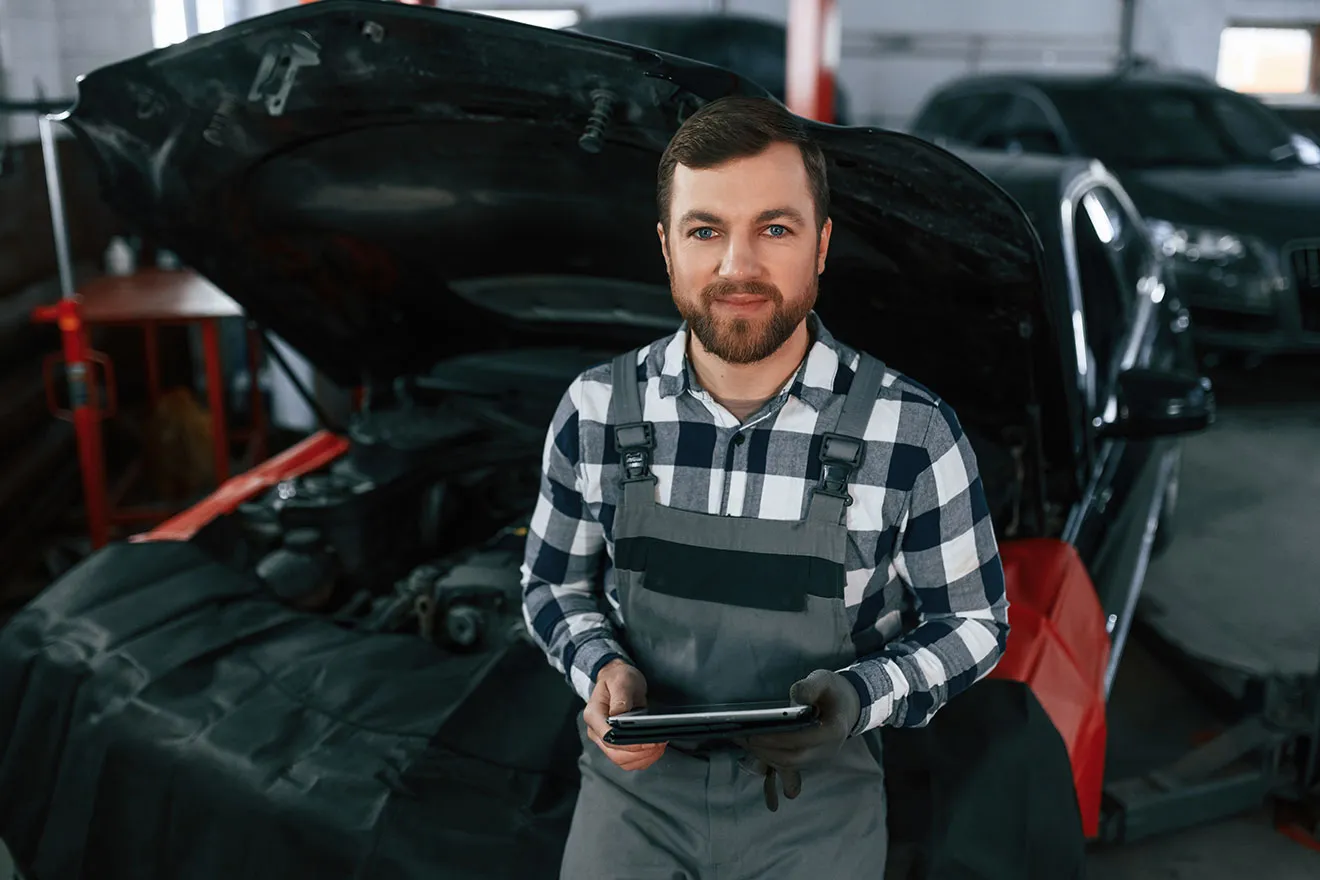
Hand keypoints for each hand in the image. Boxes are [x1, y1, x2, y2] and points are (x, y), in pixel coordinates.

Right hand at [583, 659, 666, 770]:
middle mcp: (596, 731)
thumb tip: (620, 714)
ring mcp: (605, 740)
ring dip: (643, 758)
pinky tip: (654, 750)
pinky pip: (628, 760)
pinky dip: (642, 759)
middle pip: (615, 754)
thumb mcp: (621, 680)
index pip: (608, 738)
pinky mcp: (616, 744)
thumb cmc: (618, 678)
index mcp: (593, 715)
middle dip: (640, 753)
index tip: (648, 741)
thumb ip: (620, 698)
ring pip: (622, 761)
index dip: (629, 744)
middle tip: (658, 743)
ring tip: (659, 746)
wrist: (618, 679)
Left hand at [735, 669, 862, 809]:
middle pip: (792, 759)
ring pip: (789, 765)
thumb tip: (796, 696)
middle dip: (765, 751)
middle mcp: (826, 750)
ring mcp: (818, 757)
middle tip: (742, 738)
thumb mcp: (824, 680)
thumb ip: (811, 686)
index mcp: (833, 731)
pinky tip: (753, 746)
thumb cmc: (834, 692)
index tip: (754, 734)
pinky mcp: (810, 759)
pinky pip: (788, 765)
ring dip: (764, 755)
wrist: (849, 706)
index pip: (802, 741)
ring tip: (742, 740)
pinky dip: (770, 757)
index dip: (777, 740)